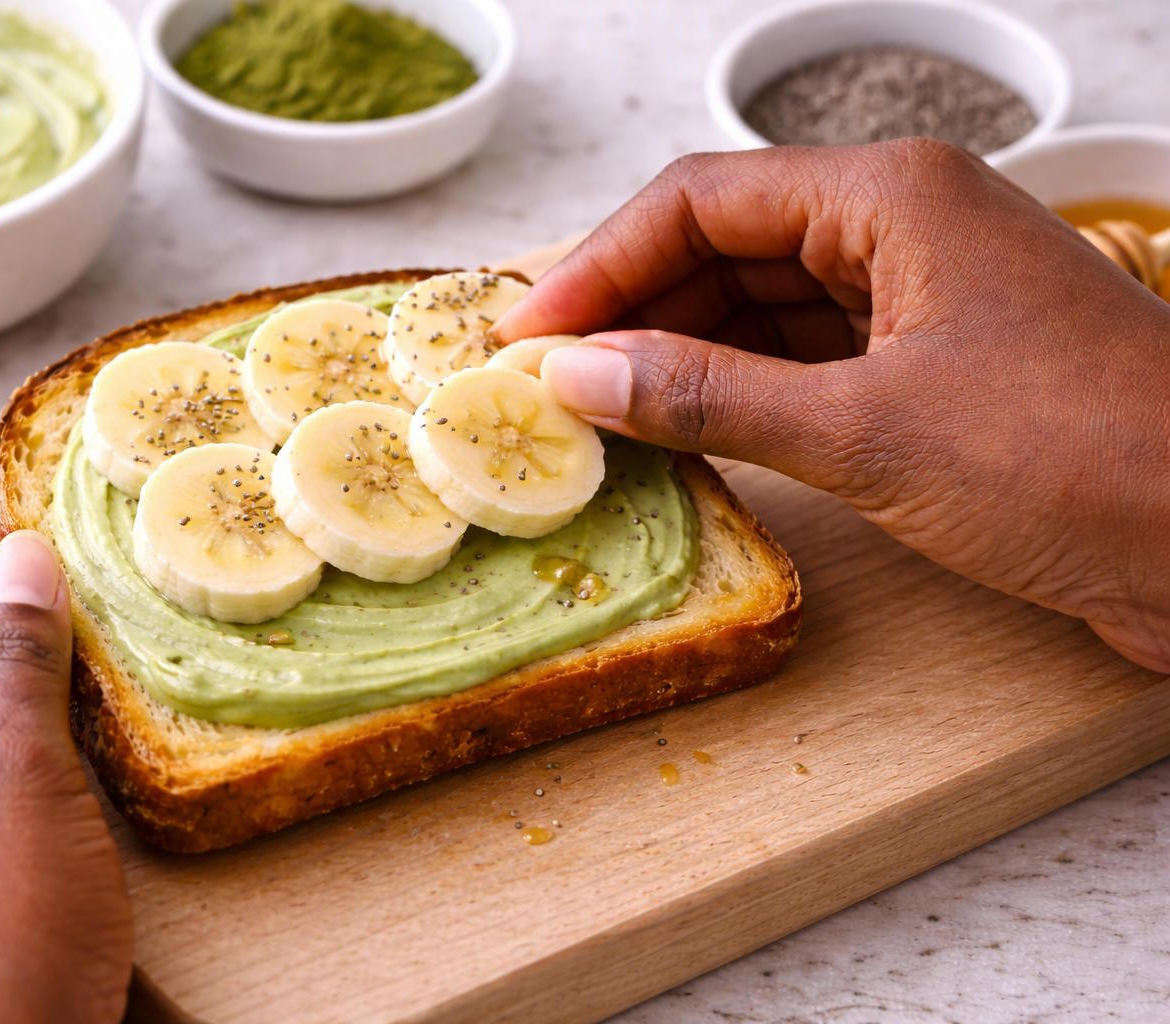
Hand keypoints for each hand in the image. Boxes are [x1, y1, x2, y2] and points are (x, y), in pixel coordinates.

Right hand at [496, 140, 1169, 672]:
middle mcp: (903, 230)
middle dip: (630, 310)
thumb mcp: (867, 432)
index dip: (599, 264)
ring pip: (760, 305)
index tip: (528, 337)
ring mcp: (920, 302)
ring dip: (677, 356)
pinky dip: (736, 394)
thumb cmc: (1081, 464)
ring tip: (593, 414)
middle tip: (544, 383)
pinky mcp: (933, 372)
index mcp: (893, 198)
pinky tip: (679, 432)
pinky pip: (803, 361)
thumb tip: (580, 375)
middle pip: (725, 245)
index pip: (702, 200)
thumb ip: (710, 396)